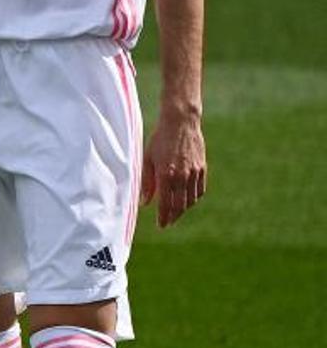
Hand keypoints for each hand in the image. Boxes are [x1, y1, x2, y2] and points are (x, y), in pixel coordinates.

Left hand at [140, 114, 206, 228]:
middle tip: (168, 223)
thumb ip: (146, 181)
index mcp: (166, 174)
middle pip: (180, 205)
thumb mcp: (148, 158)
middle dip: (173, 217)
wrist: (181, 122)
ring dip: (183, 209)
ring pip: (191, 200)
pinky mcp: (202, 168)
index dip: (164, 216)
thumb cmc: (159, 139)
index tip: (161, 225)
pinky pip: (200, 190)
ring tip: (175, 213)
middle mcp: (182, 176)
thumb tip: (144, 202)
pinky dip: (193, 199)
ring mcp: (194, 173)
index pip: (166, 203)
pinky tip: (187, 201)